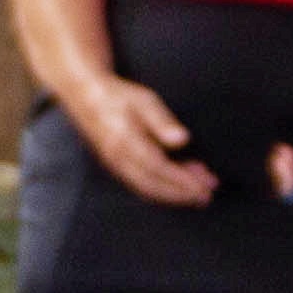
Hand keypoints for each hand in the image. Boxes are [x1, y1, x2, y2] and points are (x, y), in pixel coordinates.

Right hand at [64, 75, 213, 206]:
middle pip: (152, 185)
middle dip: (181, 194)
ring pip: (146, 188)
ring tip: (199, 191)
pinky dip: (161, 189)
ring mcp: (115, 165)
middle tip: (208, 196)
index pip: (158, 168)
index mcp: (125, 141)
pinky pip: (140, 185)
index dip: (182, 180)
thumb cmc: (118, 96)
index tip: (204, 187)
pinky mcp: (116, 166)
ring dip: (173, 194)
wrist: (84, 96)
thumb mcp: (143, 100)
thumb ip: (162, 121)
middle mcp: (118, 158)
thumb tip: (181, 140)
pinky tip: (178, 184)